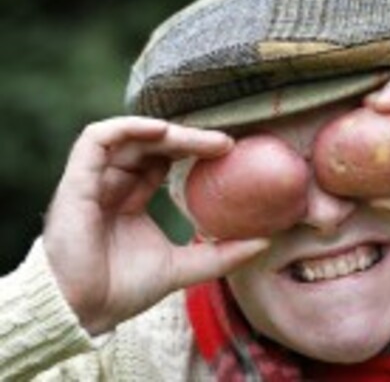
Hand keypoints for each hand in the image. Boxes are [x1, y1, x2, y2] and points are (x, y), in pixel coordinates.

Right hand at [43, 117, 268, 334]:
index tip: (228, 151)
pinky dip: (126, 128)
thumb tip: (264, 242)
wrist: (83, 312)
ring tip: (202, 139)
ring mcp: (92, 181)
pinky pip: (95, 139)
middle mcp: (111, 185)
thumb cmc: (121, 290)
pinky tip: (161, 131)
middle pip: (151, 146)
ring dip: (166, 132)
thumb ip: (220, 255)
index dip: (192, 149)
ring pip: (128, 137)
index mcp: (130, 199)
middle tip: (225, 144)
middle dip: (189, 139)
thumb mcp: (182, 268)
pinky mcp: (76, 182)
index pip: (162, 160)